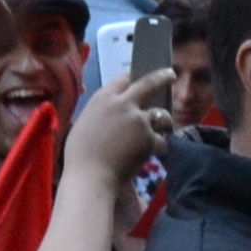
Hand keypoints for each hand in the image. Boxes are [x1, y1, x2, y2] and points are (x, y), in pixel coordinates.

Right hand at [66, 71, 172, 186]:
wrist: (90, 176)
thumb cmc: (79, 155)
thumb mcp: (83, 123)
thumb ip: (100, 114)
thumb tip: (109, 114)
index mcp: (103, 99)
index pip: (123, 79)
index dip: (133, 78)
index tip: (139, 77)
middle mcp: (123, 104)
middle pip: (149, 83)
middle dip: (162, 77)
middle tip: (171, 74)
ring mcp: (138, 120)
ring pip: (160, 115)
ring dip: (164, 121)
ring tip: (166, 127)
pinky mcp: (149, 138)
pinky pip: (161, 140)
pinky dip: (159, 147)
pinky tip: (156, 152)